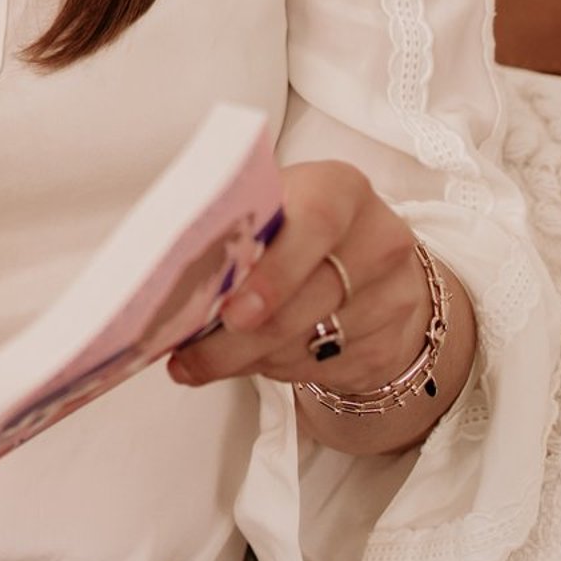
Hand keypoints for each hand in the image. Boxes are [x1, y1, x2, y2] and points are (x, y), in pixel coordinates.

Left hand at [166, 161, 428, 398]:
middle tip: (188, 359)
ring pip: (308, 345)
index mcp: (340, 189)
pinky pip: (322, 372)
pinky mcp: (389, 346)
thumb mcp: (275, 208)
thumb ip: (236, 229)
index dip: (272, 272)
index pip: (315, 223)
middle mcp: (377, 239)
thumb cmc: (300, 231)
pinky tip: (255, 359)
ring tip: (206, 359)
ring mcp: (392, 296)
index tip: (230, 311)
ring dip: (247, 359)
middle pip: (306, 301)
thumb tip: (168, 276)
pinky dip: (276, 371)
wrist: (372, 266)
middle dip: (238, 339)